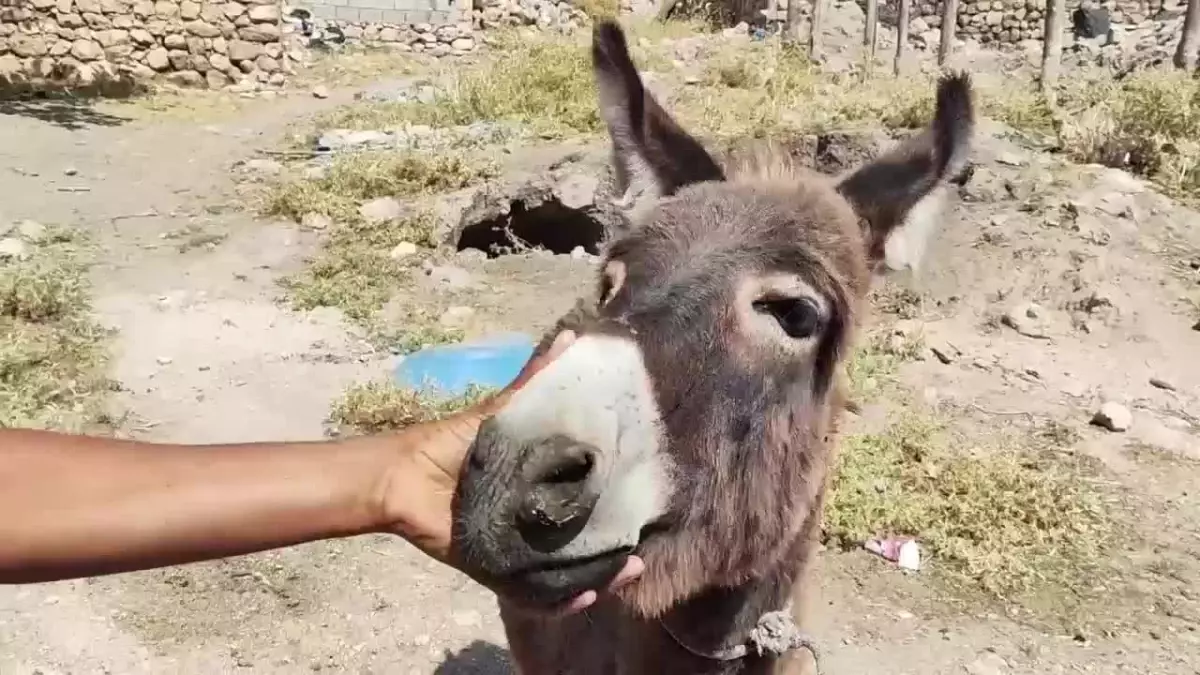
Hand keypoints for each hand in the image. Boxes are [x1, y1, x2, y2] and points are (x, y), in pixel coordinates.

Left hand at [382, 330, 643, 613]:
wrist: (403, 477)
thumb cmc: (452, 443)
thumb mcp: (503, 412)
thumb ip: (535, 383)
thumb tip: (570, 336)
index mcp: (545, 490)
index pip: (591, 503)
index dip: (620, 510)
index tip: (649, 506)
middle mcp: (538, 524)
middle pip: (585, 546)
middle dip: (615, 555)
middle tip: (641, 553)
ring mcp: (523, 551)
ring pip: (568, 573)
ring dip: (599, 579)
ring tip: (624, 573)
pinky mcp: (501, 572)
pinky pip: (536, 595)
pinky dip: (561, 600)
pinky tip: (585, 595)